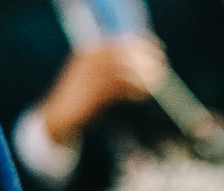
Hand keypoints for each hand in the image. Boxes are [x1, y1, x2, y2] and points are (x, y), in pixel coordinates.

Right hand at [39, 38, 167, 145]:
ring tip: (157, 81)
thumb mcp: (93, 76)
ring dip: (144, 74)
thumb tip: (140, 64)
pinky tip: (143, 95)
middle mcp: (89, 61)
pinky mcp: (95, 94)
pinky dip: (135, 90)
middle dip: (146, 56)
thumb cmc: (82, 97)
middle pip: (124, 52)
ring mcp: (91, 76)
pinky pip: (122, 89)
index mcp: (88, 53)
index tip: (158, 47)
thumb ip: (112, 68)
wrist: (60, 115)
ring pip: (125, 69)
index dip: (141, 42)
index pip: (119, 41)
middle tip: (163, 64)